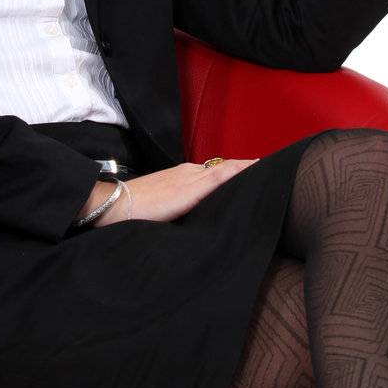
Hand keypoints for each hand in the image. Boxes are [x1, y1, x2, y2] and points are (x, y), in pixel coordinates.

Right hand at [91, 158, 258, 225]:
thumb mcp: (163, 207)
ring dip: (247, 168)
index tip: (253, 172)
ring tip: (269, 168)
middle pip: (225, 168)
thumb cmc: (135, 211)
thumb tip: (197, 220)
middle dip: (246, 168)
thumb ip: (180, 207)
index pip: (215, 172)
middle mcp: (190, 172)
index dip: (235, 171)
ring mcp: (191, 178)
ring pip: (227, 169)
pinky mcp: (192, 188)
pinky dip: (239, 172)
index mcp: (183, 176)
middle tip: (270, 168)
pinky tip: (254, 171)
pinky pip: (222, 176)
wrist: (117, 205)